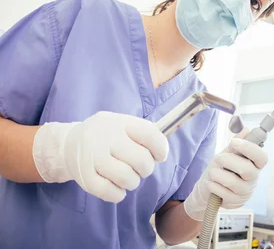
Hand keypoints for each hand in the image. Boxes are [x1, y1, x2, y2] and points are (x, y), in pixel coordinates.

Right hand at [33, 111, 168, 202]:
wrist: (69, 144)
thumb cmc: (106, 136)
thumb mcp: (122, 125)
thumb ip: (142, 134)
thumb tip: (162, 151)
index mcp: (119, 123)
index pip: (150, 134)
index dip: (161, 148)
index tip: (160, 156)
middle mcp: (105, 138)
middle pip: (141, 160)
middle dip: (146, 168)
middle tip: (140, 168)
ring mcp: (93, 157)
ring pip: (127, 178)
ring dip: (133, 182)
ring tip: (128, 176)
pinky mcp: (84, 177)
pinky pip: (111, 193)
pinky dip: (118, 194)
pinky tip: (116, 187)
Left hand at [183, 129, 267, 220]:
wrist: (207, 188)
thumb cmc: (221, 169)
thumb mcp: (227, 154)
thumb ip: (236, 144)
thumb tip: (246, 129)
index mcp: (255, 164)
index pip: (262, 157)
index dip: (250, 149)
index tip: (234, 142)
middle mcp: (253, 178)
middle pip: (248, 170)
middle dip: (230, 162)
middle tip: (218, 158)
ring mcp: (245, 192)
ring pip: (234, 183)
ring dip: (219, 175)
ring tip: (212, 172)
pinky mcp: (235, 202)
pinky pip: (225, 193)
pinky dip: (215, 186)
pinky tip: (211, 183)